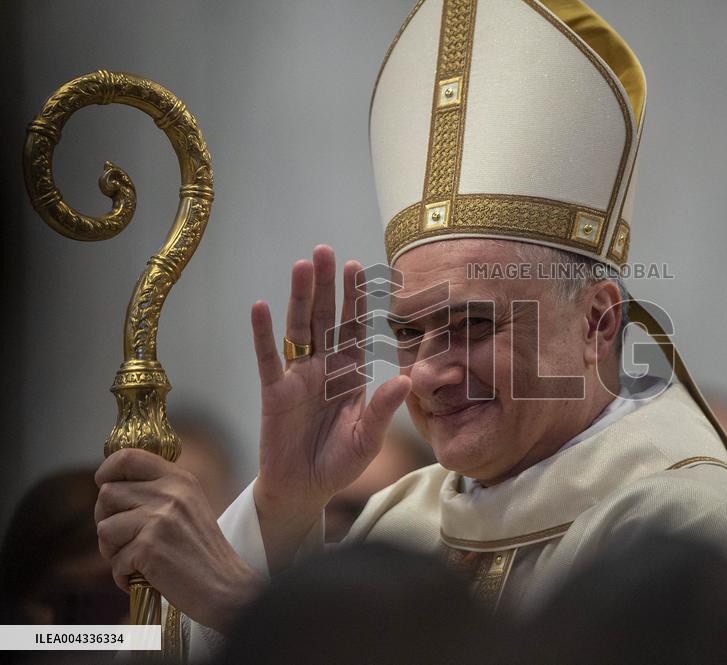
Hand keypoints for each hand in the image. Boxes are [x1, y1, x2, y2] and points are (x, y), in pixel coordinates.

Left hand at [94, 449, 264, 631]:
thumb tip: (110, 487)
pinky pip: (114, 561)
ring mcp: (158, 519)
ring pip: (104, 528)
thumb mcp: (187, 506)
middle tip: (128, 539)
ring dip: (113, 550)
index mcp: (179, 479)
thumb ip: (157, 491)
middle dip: (108, 519)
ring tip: (139, 559)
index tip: (103, 483)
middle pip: (107, 494)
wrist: (225, 586)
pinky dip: (124, 575)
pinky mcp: (149, 547)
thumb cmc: (202, 552)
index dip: (107, 470)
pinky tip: (146, 576)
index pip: (128, 457)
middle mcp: (169, 493)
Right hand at [250, 245, 410, 570]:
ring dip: (300, 297)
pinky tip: (260, 306)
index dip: (356, 300)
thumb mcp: (368, 438)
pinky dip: (264, 333)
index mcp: (350, 374)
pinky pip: (268, 358)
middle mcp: (324, 367)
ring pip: (298, 329)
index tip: (359, 268)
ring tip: (302, 265)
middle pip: (325, 318)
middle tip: (326, 250)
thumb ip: (383, 409)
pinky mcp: (274, 392)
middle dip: (327, 285)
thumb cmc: (340, 463)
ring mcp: (298, 377)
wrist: (305, 489)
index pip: (354, 328)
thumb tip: (406, 379)